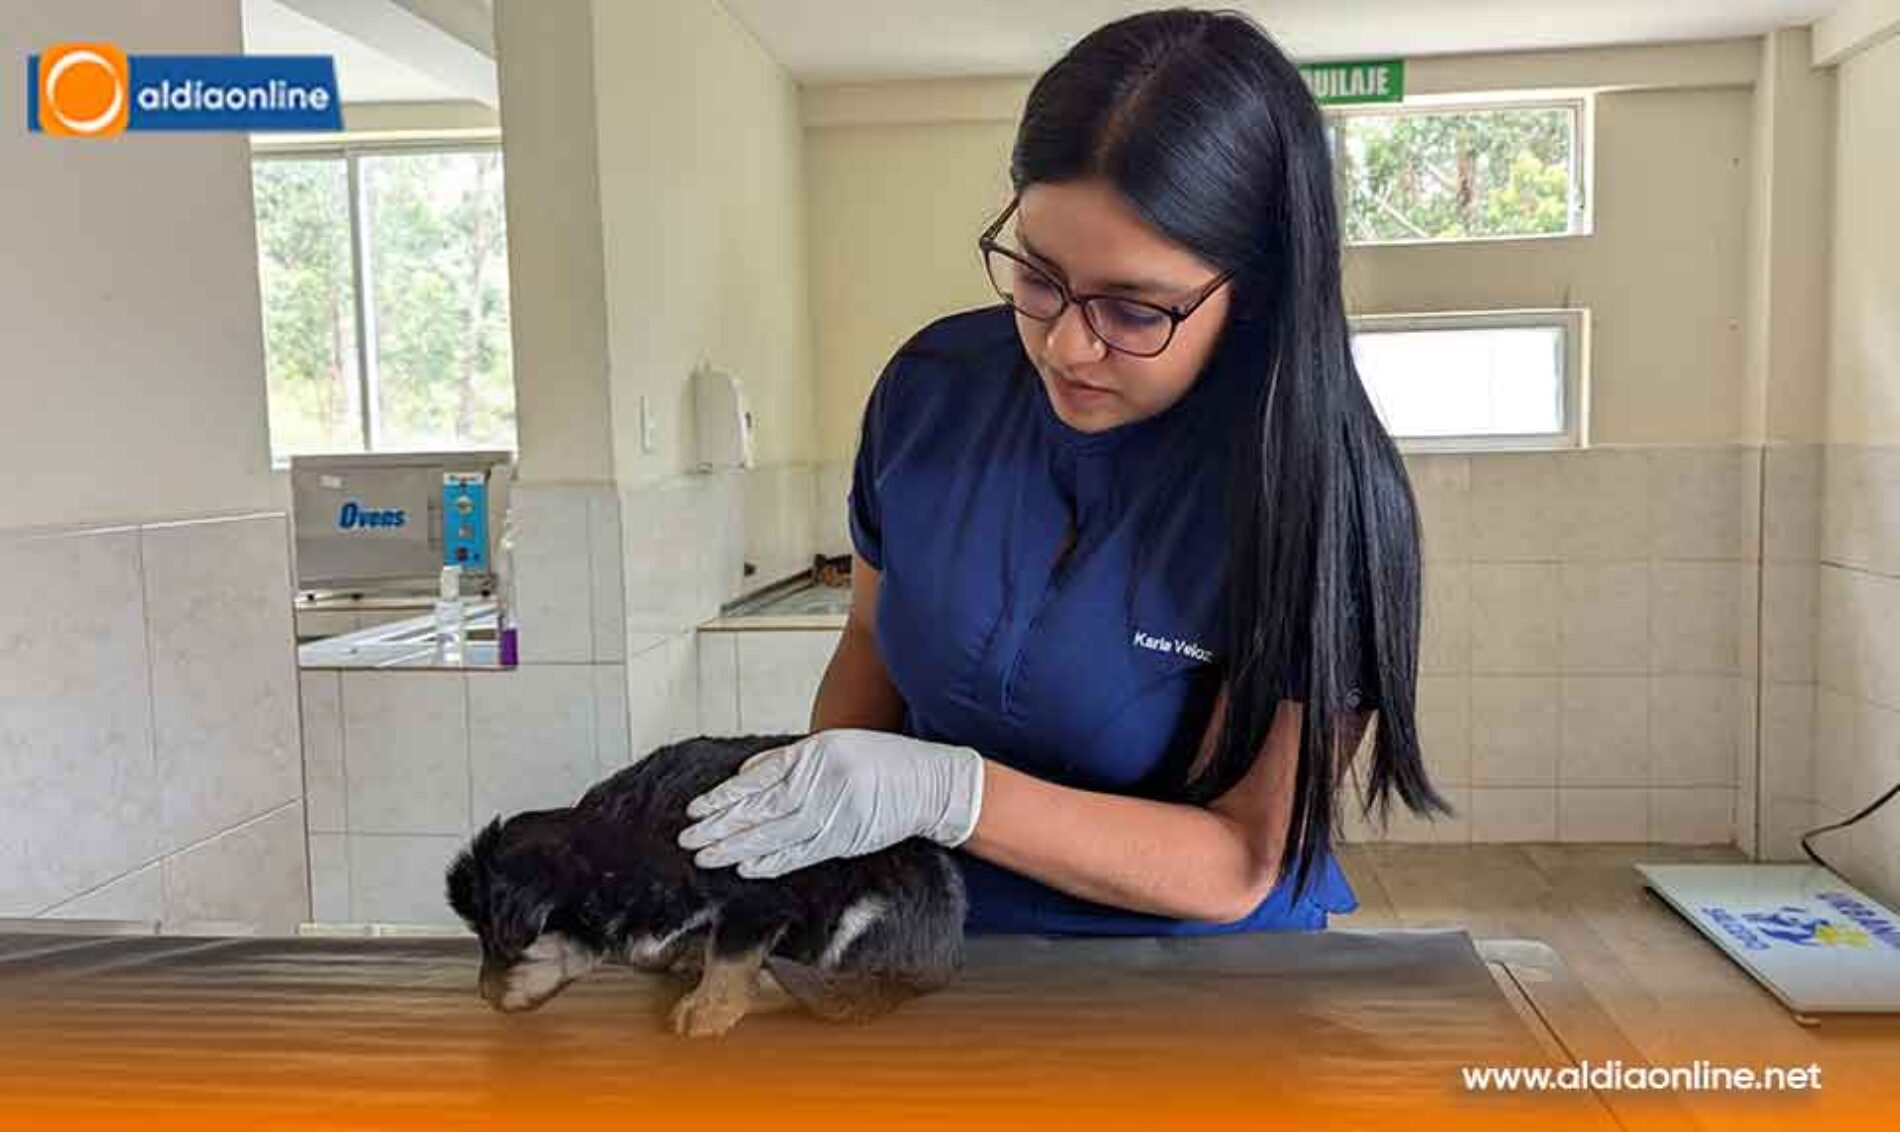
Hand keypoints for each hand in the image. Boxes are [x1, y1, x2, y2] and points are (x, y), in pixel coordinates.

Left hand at [677, 730, 984, 878]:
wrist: (928, 783)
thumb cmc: (879, 760)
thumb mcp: (834, 744)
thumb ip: (790, 759)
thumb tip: (746, 774)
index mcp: (815, 754)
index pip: (757, 780)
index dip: (724, 798)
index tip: (695, 810)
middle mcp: (821, 784)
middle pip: (760, 810)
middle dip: (720, 828)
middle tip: (688, 840)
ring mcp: (834, 814)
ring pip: (775, 836)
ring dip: (737, 849)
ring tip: (706, 857)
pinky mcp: (844, 839)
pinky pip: (801, 854)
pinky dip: (771, 863)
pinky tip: (746, 868)